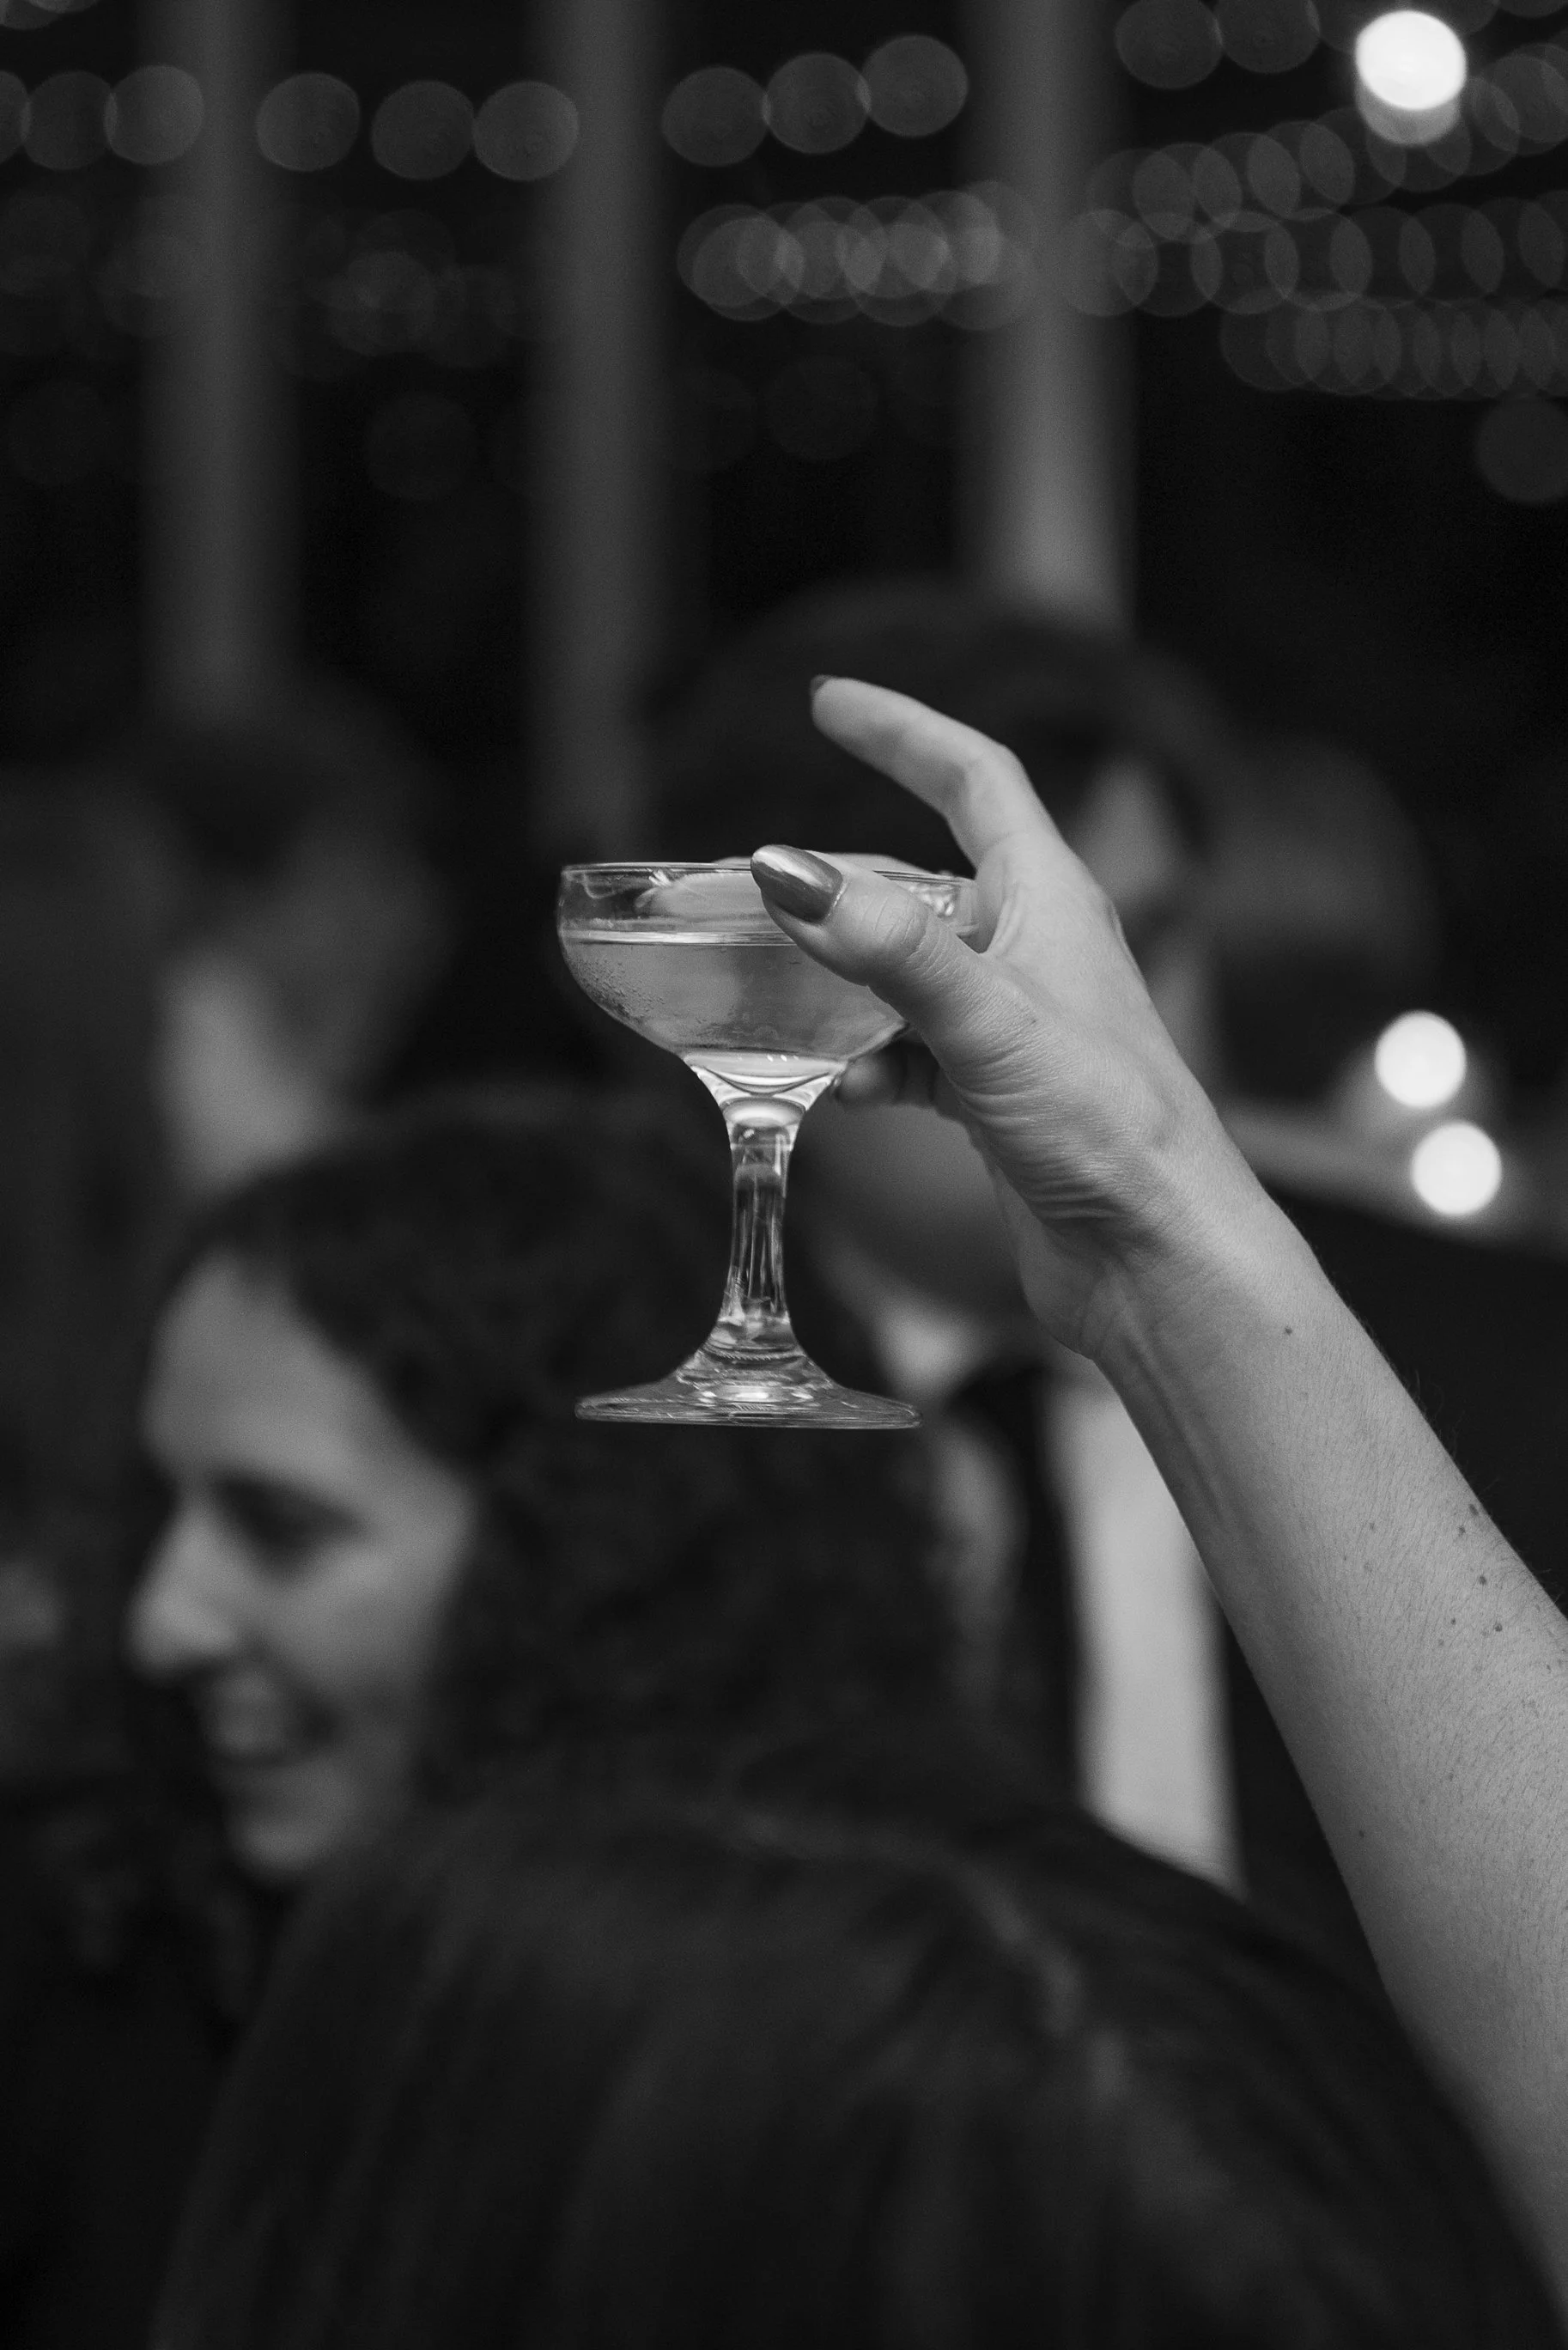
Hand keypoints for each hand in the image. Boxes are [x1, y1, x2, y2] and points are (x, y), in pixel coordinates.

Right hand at [750, 678, 1253, 1357]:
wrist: (1159, 1258)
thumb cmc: (1109, 1130)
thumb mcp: (988, 1023)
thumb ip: (888, 947)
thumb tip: (784, 869)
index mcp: (1051, 899)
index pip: (974, 777)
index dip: (902, 729)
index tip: (827, 702)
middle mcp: (1035, 950)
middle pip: (923, 877)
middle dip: (839, 878)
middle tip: (751, 883)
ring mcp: (1016, 1027)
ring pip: (907, 972)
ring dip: (843, 980)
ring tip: (770, 991)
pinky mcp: (1000, 1098)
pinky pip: (911, 1055)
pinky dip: (868, 1065)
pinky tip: (841, 1092)